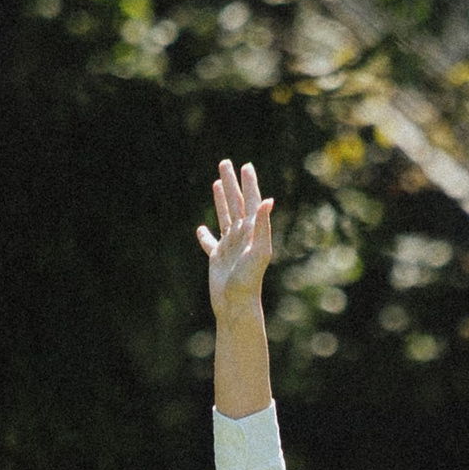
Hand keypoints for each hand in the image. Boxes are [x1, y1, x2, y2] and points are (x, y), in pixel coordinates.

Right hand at [197, 157, 272, 317]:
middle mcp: (242, 237)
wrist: (237, 306)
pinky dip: (205, 235)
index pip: (251, 202)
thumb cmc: (249, 281)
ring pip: (224, 217)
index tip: (246, 166)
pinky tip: (200, 229)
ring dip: (221, 200)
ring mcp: (229, 247)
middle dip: (232, 184)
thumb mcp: (259, 252)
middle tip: (226, 163)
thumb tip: (268, 200)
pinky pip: (210, 244)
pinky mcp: (217, 259)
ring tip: (217, 183)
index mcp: (252, 232)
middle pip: (236, 204)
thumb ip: (263, 226)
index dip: (249, 184)